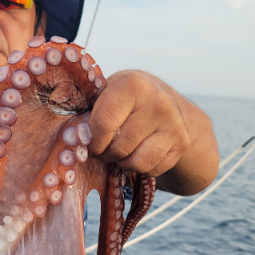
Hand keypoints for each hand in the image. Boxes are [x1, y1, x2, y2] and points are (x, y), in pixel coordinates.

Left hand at [88, 70, 218, 194]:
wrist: (163, 98)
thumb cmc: (123, 99)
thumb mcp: (105, 93)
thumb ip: (88, 112)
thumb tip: (73, 137)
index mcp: (132, 85)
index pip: (104, 124)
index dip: (92, 141)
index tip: (90, 141)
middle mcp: (158, 102)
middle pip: (119, 148)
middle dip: (105, 154)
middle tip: (103, 148)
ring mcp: (173, 124)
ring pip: (136, 163)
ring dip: (122, 163)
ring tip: (118, 151)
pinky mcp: (181, 143)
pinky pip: (151, 169)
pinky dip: (139, 168)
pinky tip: (137, 153)